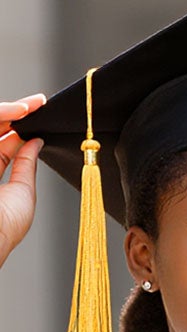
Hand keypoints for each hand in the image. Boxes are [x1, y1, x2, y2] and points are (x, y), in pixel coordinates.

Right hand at [0, 97, 45, 269]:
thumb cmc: (4, 228)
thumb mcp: (22, 193)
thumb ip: (26, 165)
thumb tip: (36, 142)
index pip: (1, 144)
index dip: (18, 127)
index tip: (39, 113)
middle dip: (13, 113)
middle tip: (37, 103)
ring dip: (5, 112)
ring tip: (28, 107)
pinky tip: (15, 113)